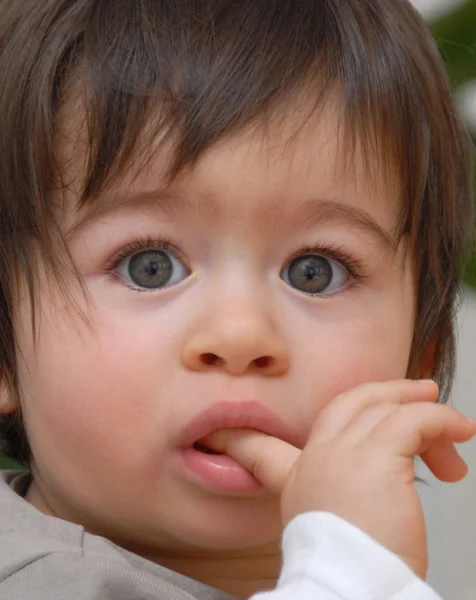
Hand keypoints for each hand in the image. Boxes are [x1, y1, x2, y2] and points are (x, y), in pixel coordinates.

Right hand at [209, 380, 475, 577]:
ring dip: (425, 412)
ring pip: (385, 408)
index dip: (246, 437)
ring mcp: (343, 452)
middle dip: (384, 393)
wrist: (348, 590)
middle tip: (417, 394)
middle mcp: (316, 459)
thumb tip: (369, 503)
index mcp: (298, 481)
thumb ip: (336, 506)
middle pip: (348, 404)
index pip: (265, 448)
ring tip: (452, 424)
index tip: (225, 433)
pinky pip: (414, 420)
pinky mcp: (376, 455)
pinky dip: (442, 420)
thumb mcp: (331, 535)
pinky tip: (459, 431)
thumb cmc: (350, 572)